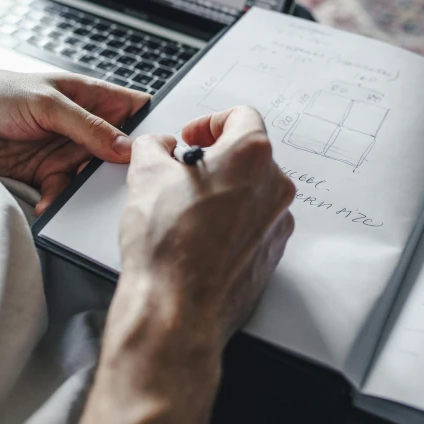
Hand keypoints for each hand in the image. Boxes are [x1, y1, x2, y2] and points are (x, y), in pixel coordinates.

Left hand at [0, 65, 148, 214]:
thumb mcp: (49, 105)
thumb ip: (88, 126)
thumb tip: (125, 146)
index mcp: (93, 98)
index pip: (136, 109)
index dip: (153, 126)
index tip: (163, 147)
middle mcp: (86, 126)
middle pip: (122, 151)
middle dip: (125, 169)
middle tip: (127, 184)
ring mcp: (68, 151)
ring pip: (96, 177)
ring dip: (93, 191)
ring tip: (87, 200)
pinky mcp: (48, 173)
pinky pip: (65, 193)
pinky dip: (61, 202)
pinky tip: (51, 205)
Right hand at [62, 106, 294, 423]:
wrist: (175, 307)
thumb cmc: (167, 244)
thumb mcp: (145, 174)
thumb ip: (152, 146)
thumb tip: (157, 146)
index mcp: (251, 155)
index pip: (241, 116)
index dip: (210, 122)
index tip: (191, 138)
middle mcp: (274, 185)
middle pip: (249, 153)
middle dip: (216, 157)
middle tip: (184, 170)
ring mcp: (277, 222)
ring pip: (252, 189)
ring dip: (224, 189)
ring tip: (187, 205)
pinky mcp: (272, 252)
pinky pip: (255, 222)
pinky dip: (232, 219)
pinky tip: (199, 233)